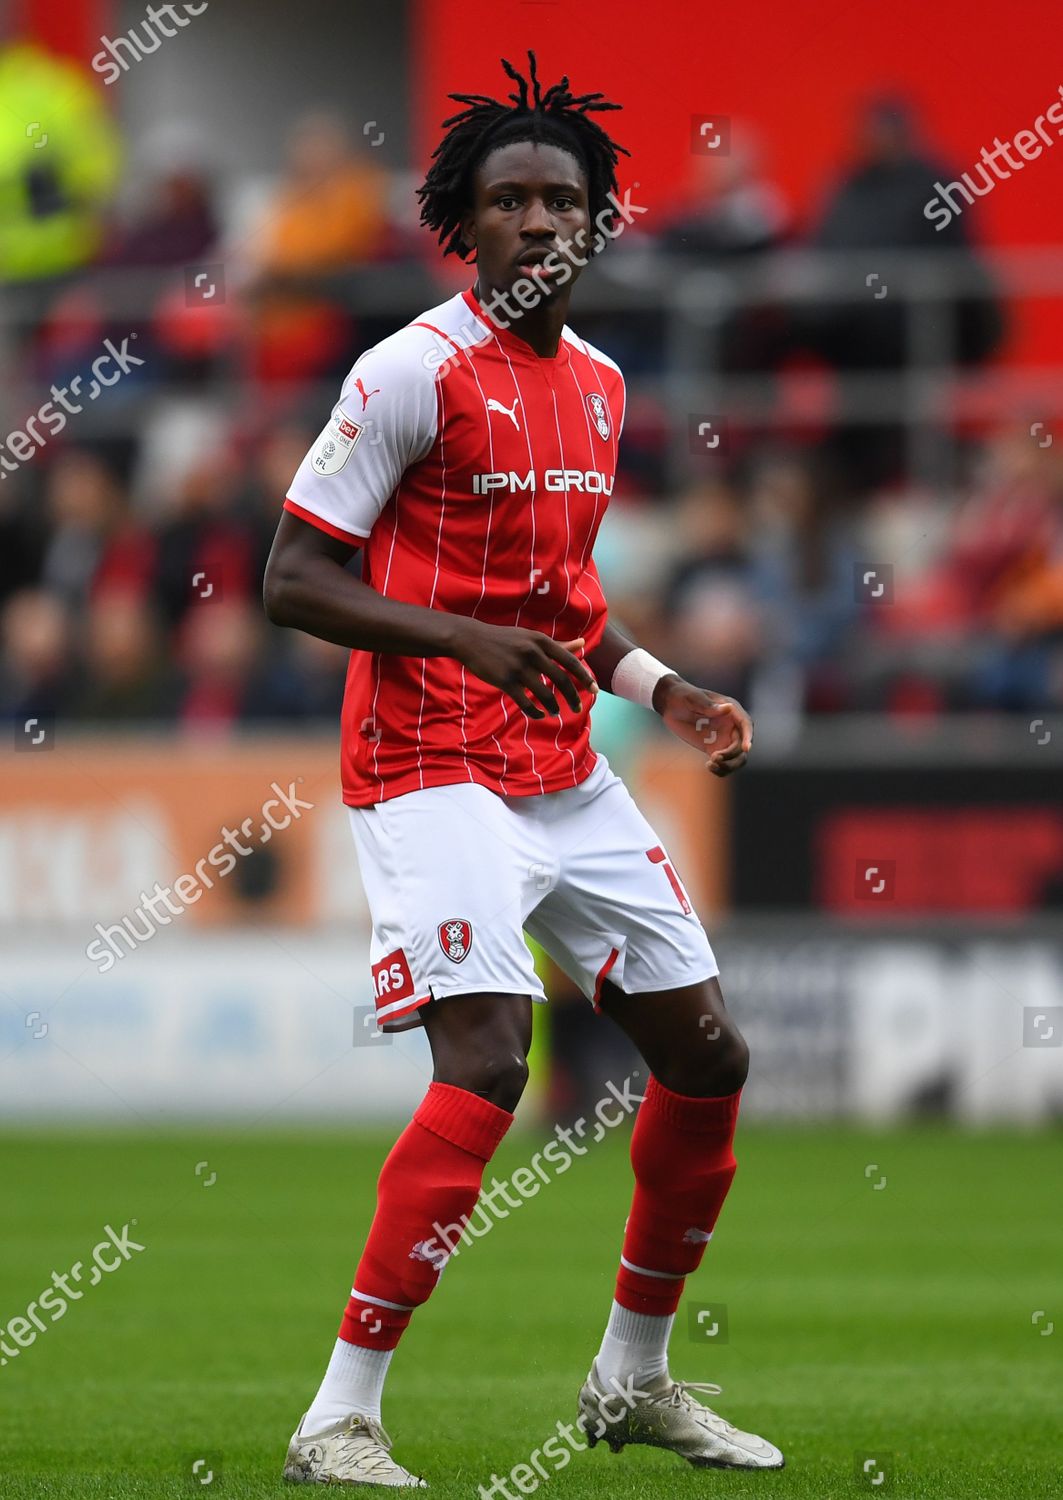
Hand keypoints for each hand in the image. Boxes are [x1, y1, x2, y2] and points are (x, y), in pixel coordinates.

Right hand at [450, 620, 597, 718]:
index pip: (570, 661)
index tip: (595, 690)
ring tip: (555, 713)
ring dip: (553, 707)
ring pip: (544, 694)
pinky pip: (526, 702)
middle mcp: (532, 652)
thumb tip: (583, 643)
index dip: (584, 677)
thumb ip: (558, 644)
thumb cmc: (505, 639)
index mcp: (541, 641)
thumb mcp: (532, 637)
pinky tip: (539, 715)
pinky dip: (535, 712)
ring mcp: (518, 667)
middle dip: (572, 697)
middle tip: (577, 708)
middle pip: (560, 680)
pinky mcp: (505, 681)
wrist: (471, 640)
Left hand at [653, 676, 752, 776]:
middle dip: (732, 755)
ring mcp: (723, 738)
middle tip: (715, 758)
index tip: (745, 749)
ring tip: (711, 765)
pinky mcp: (714, 748)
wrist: (670, 704)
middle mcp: (731, 725)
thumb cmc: (683, 696)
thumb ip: (709, 705)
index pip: (746, 724)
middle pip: (742, 745)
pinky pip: (723, 762)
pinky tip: (708, 766)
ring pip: (736, 757)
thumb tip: (728, 708)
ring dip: (729, 765)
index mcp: (731, 710)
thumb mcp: (694, 699)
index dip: (748, 737)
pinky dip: (720, 769)